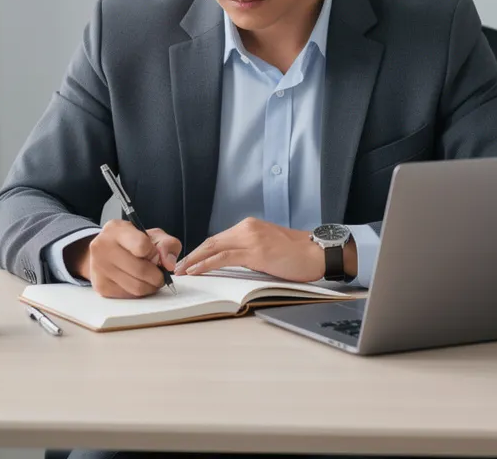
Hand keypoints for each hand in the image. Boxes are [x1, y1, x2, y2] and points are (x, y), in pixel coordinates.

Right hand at [67, 219, 180, 298]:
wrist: (105, 251)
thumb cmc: (132, 242)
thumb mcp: (152, 235)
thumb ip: (167, 244)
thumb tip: (169, 264)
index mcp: (116, 230)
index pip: (141, 246)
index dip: (155, 254)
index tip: (155, 255)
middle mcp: (103, 247)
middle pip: (141, 270)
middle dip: (157, 276)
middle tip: (160, 274)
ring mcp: (99, 268)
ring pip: (136, 287)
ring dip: (150, 286)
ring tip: (150, 279)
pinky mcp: (101, 286)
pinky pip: (129, 296)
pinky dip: (139, 292)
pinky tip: (137, 282)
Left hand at [175, 217, 349, 282]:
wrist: (318, 253)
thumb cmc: (298, 255)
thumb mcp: (269, 247)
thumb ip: (250, 250)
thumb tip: (232, 262)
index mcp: (250, 226)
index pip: (219, 238)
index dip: (201, 250)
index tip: (189, 261)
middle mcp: (247, 227)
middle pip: (212, 241)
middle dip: (192, 254)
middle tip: (177, 266)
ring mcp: (251, 238)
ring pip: (214, 248)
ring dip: (194, 260)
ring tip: (181, 271)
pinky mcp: (255, 251)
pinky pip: (223, 257)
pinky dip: (206, 264)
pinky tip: (196, 270)